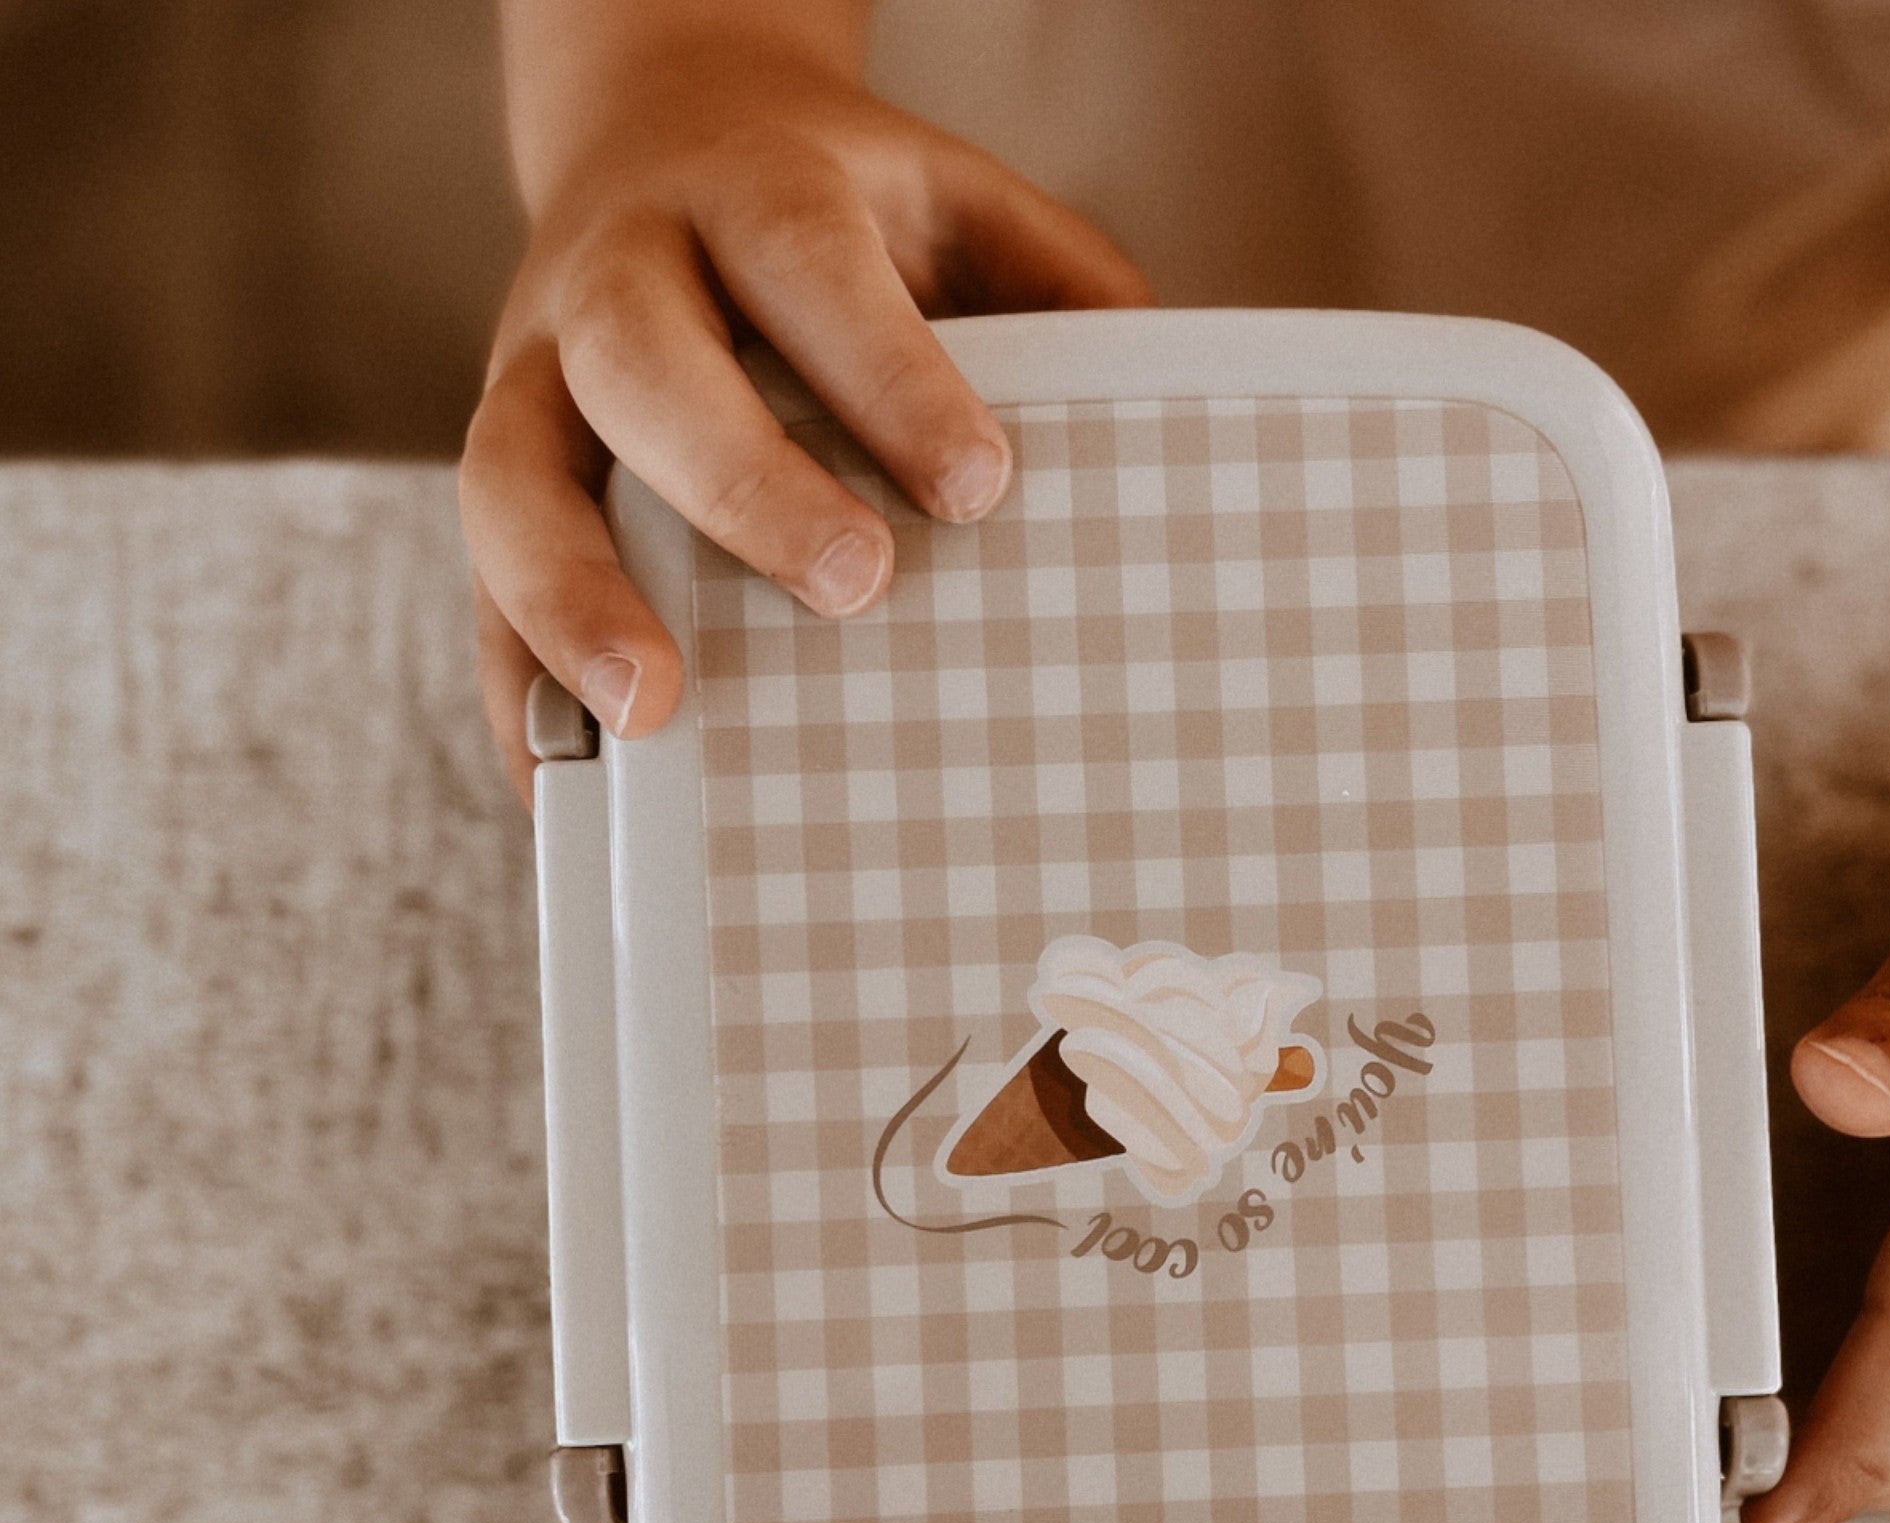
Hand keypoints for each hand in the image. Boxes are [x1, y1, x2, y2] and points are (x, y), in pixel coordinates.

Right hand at [462, 1, 1148, 801]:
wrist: (655, 130)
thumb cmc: (831, 210)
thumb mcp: (953, 204)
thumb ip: (1054, 285)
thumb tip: (1168, 406)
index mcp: (749, 198)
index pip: (811, 270)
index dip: (889, 376)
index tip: (980, 487)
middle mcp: (619, 278)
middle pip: (644, 364)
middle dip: (740, 480)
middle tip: (855, 588)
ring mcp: (533, 378)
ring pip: (511, 477)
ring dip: (572, 598)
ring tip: (654, 713)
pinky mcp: (503, 477)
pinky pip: (480, 589)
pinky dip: (517, 687)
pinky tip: (571, 784)